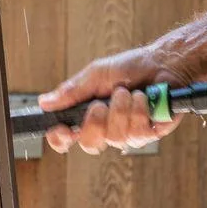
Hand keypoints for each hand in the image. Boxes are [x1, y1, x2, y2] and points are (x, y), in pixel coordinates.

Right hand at [38, 47, 189, 155]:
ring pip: (116, 137)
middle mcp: (106, 129)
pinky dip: (140, 110)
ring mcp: (128, 134)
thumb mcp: (96, 74)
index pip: (67, 138)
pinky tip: (144, 98)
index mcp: (88, 115)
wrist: (162, 64)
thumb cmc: (130, 68)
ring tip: (129, 92)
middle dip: (96, 120)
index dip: (60, 139)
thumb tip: (44, 102)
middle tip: (102, 102)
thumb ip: (72, 91)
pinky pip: (138, 133)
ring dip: (122, 109)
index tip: (63, 130)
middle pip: (90, 143)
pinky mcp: (150, 134)